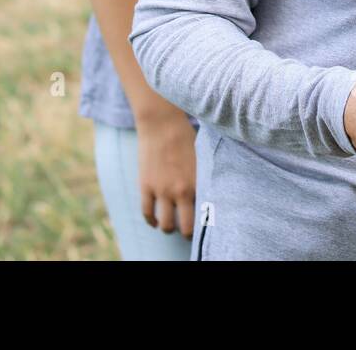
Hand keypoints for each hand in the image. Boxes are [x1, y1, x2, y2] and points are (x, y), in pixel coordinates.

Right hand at [135, 109, 197, 236]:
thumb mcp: (201, 157)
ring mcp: (162, 191)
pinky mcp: (146, 187)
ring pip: (166, 225)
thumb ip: (203, 176)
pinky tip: (155, 221)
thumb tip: (210, 191)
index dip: (205, 222)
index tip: (205, 222)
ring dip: (169, 229)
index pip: (204, 214)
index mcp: (198, 182)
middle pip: (185, 227)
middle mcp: (181, 191)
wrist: (161, 123)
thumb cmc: (185, 136)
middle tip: (188, 231)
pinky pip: (147, 213)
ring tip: (171, 226)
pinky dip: (151, 221)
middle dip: (187, 233)